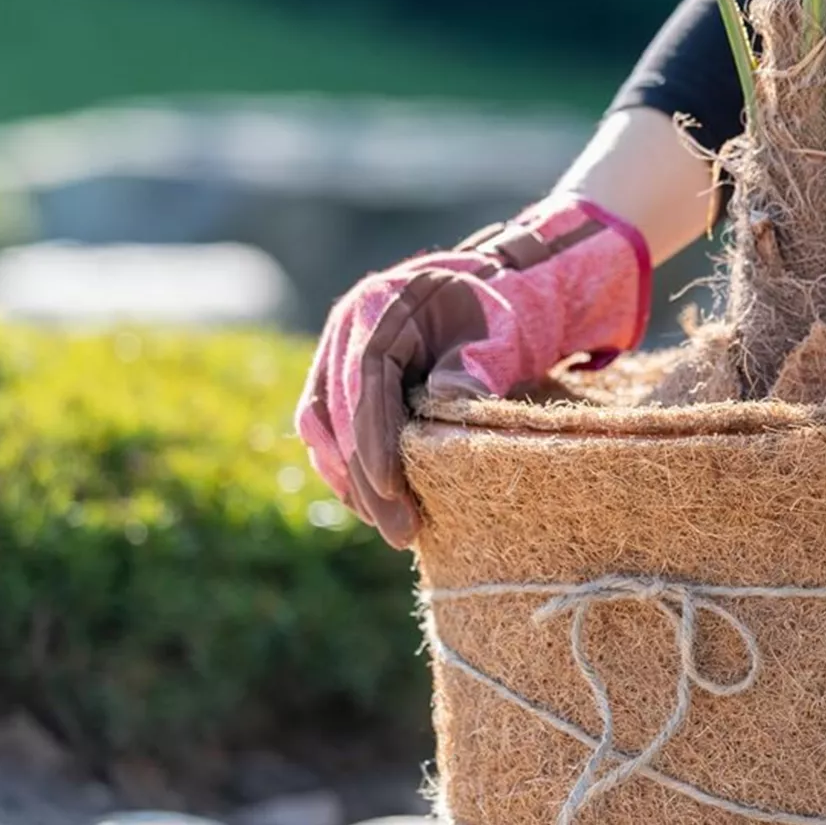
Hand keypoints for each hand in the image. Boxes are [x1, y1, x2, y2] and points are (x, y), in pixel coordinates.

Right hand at [295, 195, 649, 547]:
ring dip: (350, 481)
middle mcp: (347, 329)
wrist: (500, 291)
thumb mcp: (499, 333)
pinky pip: (331, 431)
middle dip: (363, 477)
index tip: (391, 488)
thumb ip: (475, 364)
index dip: (373, 439)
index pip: (364, 380)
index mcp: (380, 307)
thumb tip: (449, 400)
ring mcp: (339, 354)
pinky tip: (375, 506)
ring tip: (390, 528)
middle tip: (399, 532)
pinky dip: (348, 469)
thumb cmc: (503, 314)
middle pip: (336, 412)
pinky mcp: (344, 382)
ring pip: (322, 427)